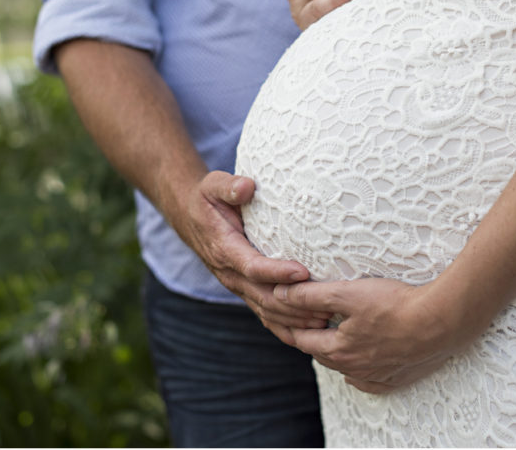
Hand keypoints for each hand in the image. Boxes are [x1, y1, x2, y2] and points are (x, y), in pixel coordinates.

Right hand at [178, 171, 331, 344]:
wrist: (190, 218)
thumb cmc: (207, 199)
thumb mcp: (212, 185)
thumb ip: (229, 186)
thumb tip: (247, 186)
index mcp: (224, 249)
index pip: (252, 267)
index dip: (276, 272)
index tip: (302, 272)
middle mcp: (230, 274)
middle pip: (264, 297)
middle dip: (294, 303)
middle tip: (325, 302)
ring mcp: (238, 286)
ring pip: (267, 311)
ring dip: (295, 318)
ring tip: (325, 318)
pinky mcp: (246, 291)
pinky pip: (266, 314)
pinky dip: (287, 326)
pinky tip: (311, 329)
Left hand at [275, 277, 470, 393]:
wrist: (442, 321)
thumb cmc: (395, 304)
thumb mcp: (347, 293)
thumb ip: (310, 295)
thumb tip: (279, 295)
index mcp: (338, 351)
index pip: (303, 340)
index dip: (294, 323)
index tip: (291, 310)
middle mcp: (355, 369)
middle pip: (323, 354)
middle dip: (314, 337)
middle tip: (310, 319)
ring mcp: (378, 376)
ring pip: (346, 368)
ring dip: (337, 352)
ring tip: (335, 334)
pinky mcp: (399, 377)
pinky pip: (372, 381)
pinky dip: (361, 372)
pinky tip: (360, 365)